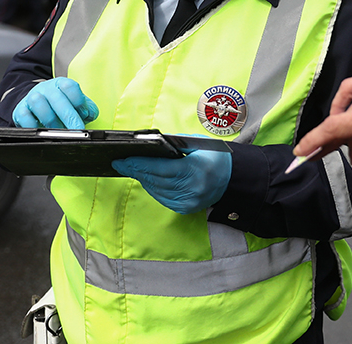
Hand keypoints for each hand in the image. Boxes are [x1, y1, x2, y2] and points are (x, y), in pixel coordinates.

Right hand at [12, 78, 98, 129]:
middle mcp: (45, 88)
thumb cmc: (59, 105)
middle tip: (77, 130)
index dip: (79, 101)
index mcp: (61, 84)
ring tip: (58, 131)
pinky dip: (33, 125)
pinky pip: (24, 116)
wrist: (36, 103)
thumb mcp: (75, 103)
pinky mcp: (20, 110)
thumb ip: (87, 108)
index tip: (85, 114)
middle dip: (69, 117)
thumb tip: (90, 114)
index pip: (70, 86)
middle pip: (57, 99)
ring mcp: (32, 98)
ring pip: (39, 104)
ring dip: (51, 121)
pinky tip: (42, 131)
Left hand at [111, 149, 231, 214]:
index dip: (139, 164)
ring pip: (156, 190)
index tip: (123, 160)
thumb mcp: (196, 144)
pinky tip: (146, 180)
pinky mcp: (186, 208)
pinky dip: (152, 189)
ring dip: (142, 180)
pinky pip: (163, 198)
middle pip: (155, 180)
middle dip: (135, 171)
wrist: (232, 177)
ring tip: (131, 169)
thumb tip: (148, 145)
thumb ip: (173, 144)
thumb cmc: (214, 156)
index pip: (159, 168)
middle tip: (120, 164)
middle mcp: (191, 188)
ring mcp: (189, 201)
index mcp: (194, 169)